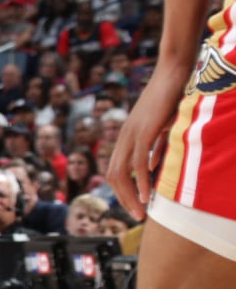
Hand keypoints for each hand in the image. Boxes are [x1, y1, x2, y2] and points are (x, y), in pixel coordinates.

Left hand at [108, 57, 193, 220]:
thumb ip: (156, 149)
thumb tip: (151, 169)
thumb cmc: (172, 98)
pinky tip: (147, 196)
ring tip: (140, 212)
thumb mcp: (163, 128)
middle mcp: (124, 136)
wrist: (175, 72)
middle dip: (123, 198)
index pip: (115, 170)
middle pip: (113, 175)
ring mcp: (131, 133)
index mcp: (127, 136)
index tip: (134, 205)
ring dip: (130, 195)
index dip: (122, 190)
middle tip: (136, 216)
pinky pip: (139, 162)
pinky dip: (141, 182)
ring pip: (122, 172)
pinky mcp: (144, 130)